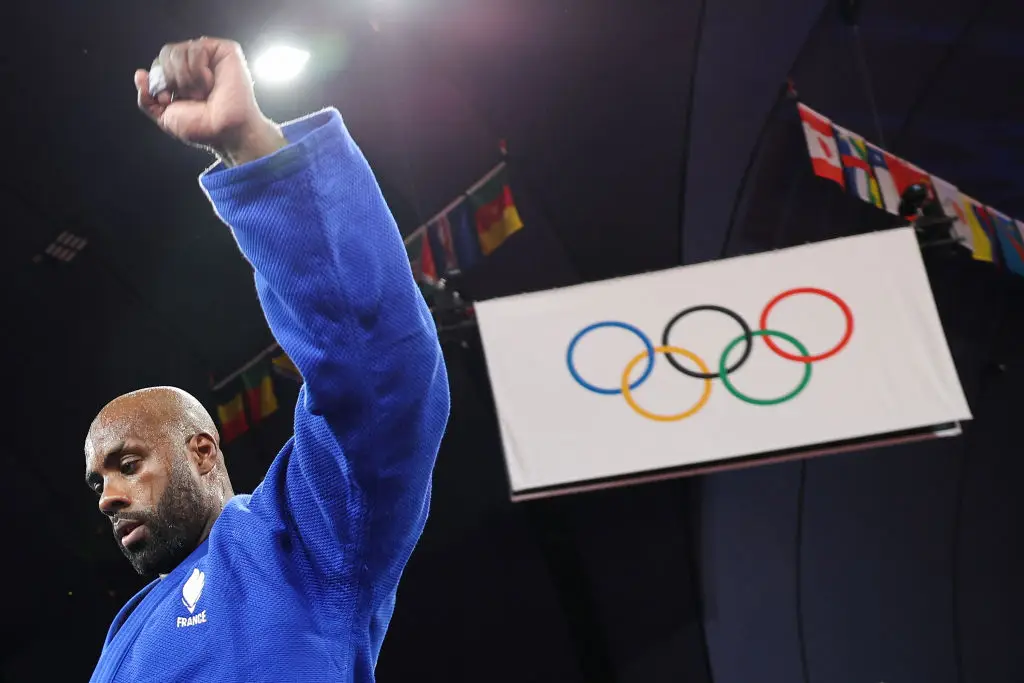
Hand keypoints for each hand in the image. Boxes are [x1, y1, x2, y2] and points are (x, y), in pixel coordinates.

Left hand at [135, 38, 285, 165]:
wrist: (224, 131)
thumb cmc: (202, 128)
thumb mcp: (165, 117)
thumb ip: (147, 99)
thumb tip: (140, 74)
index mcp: (181, 78)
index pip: (158, 64)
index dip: (159, 81)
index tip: (170, 100)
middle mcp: (195, 65)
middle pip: (165, 53)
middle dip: (171, 79)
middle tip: (189, 97)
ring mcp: (210, 57)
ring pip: (178, 51)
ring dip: (186, 78)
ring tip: (202, 92)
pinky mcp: (224, 51)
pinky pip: (196, 49)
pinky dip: (198, 71)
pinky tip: (210, 83)